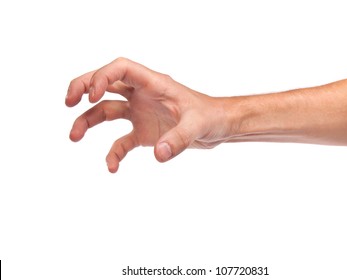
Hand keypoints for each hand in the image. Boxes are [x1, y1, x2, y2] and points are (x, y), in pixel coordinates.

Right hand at [66, 58, 229, 171]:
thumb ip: (179, 138)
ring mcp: (141, 113)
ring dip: (88, 121)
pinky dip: (113, 153)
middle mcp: (143, 95)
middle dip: (83, 89)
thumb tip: (158, 154)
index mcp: (154, 84)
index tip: (91, 96)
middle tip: (68, 102)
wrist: (218, 127)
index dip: (101, 77)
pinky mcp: (144, 133)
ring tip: (73, 136)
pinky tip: (112, 167)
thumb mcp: (198, 125)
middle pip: (105, 84)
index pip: (120, 68)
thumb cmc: (211, 117)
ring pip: (106, 111)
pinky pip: (121, 141)